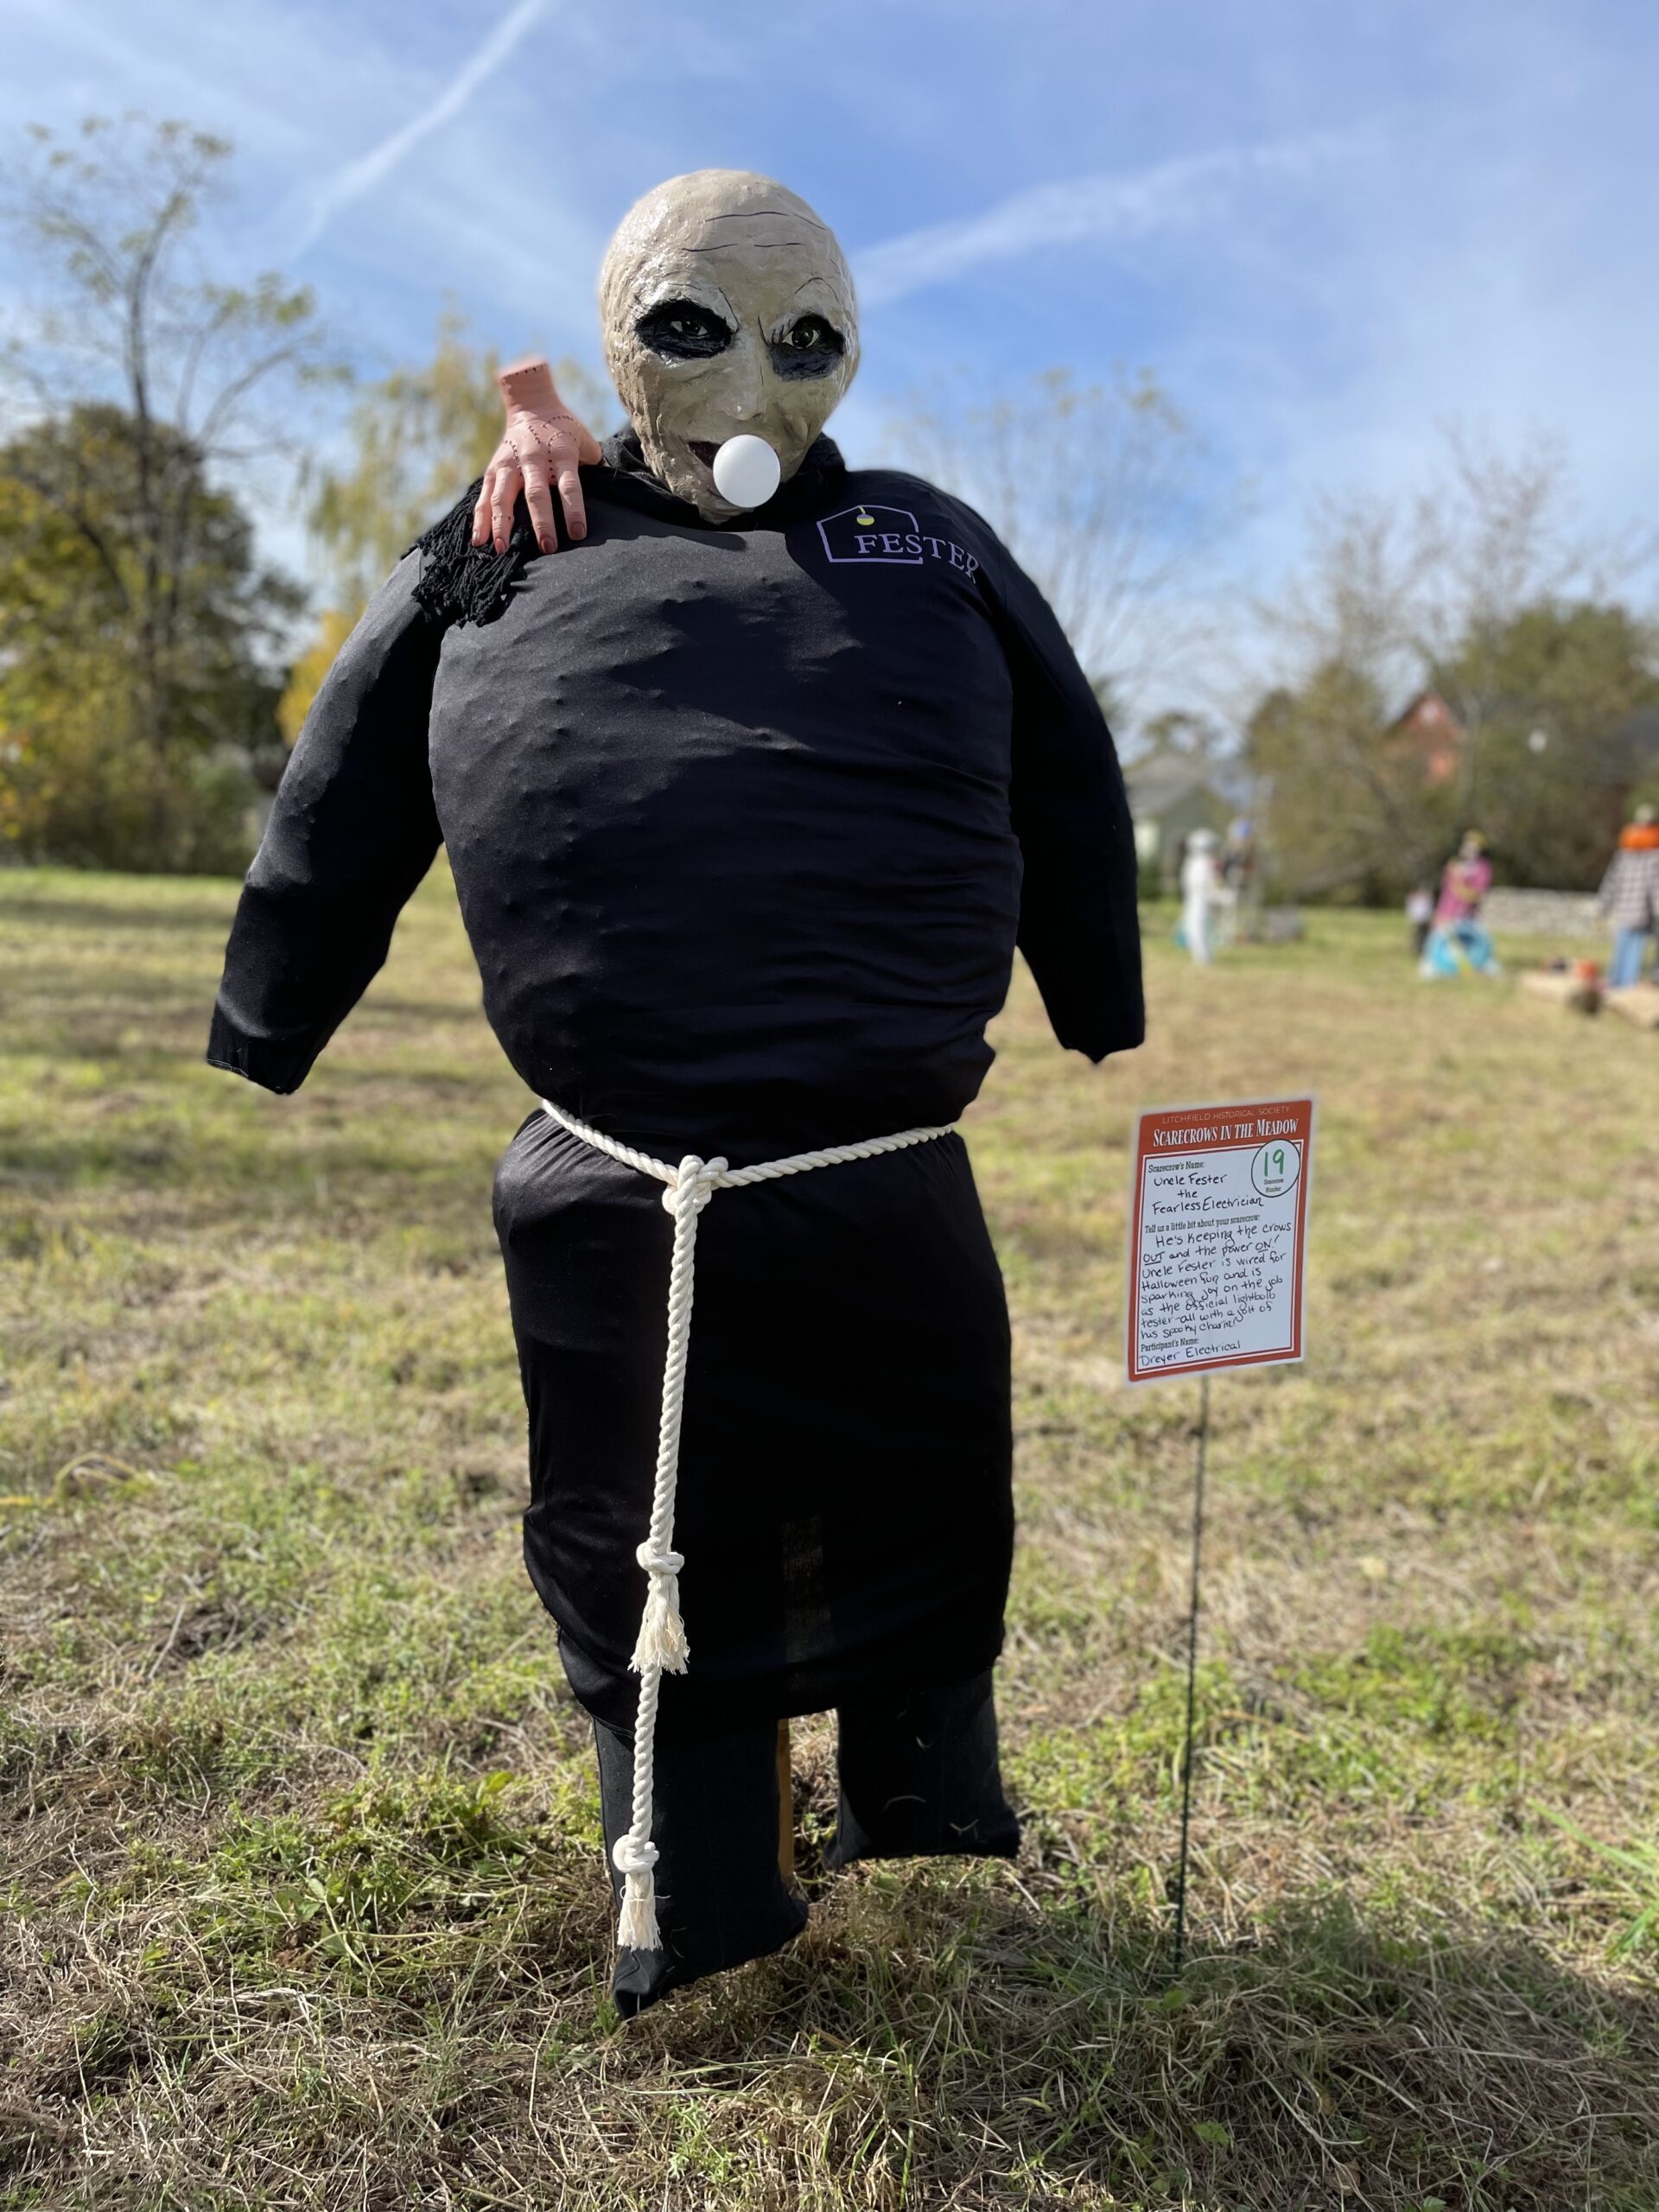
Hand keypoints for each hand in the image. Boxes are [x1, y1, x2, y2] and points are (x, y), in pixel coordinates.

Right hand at [471, 357, 602, 555]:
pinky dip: (480, 519)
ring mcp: (510, 463)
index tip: (577, 534)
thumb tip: (614, 493)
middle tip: (548, 548)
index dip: (574, 510)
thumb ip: (595, 465)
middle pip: (536, 493)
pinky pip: (484, 497)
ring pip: (503, 496)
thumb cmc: (565, 430)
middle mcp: (533, 458)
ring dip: (502, 524)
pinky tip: (479, 542)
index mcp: (561, 453)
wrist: (532, 405)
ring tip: (503, 549)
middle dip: (542, 523)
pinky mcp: (493, 469)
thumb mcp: (585, 441)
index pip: (569, 485)